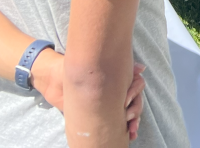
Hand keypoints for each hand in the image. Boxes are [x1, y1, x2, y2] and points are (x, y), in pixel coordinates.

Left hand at [30, 52, 145, 138]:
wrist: (57, 80)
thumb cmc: (77, 68)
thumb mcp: (96, 65)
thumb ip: (117, 65)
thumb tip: (142, 68)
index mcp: (119, 77)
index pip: (137, 85)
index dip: (135, 93)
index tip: (126, 101)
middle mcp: (119, 89)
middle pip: (137, 101)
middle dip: (136, 111)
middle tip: (128, 117)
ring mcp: (112, 103)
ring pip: (132, 113)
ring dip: (135, 122)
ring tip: (131, 129)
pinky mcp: (103, 115)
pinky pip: (120, 123)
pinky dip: (128, 129)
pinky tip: (130, 134)